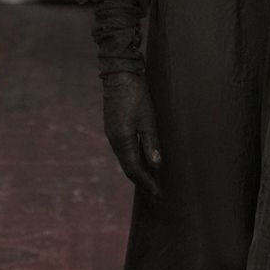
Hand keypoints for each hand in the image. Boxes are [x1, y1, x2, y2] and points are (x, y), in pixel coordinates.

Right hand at [101, 71, 160, 196]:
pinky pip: (124, 150)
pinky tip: (142, 161)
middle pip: (128, 167)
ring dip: (137, 172)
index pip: (134, 168)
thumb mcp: (148, 118)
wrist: (119, 74)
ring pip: (125, 159)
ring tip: (150, 182)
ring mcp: (112, 133)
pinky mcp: (114, 127)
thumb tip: (155, 165)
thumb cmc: (136, 94)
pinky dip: (133, 160)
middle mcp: (114, 140)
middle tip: (154, 195)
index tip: (157, 194)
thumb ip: (151, 142)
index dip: (146, 182)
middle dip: (141, 181)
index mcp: (122, 139)